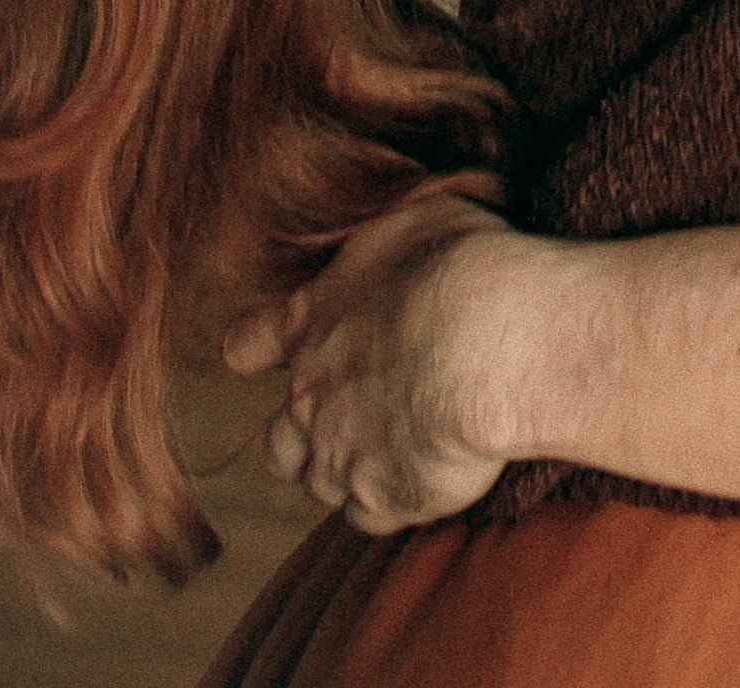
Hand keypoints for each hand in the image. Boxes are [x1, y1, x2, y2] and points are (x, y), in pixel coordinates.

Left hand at [222, 186, 541, 532]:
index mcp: (310, 321)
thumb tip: (384, 251)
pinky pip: (367, 518)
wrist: (490, 343)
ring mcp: (340, 456)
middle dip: (304, 434)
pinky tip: (419, 478)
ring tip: (397, 449)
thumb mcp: (412, 221)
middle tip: (353, 416)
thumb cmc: (460, 266)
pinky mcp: (382, 500)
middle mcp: (310, 396)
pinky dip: (385, 503)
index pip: (250, 343)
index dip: (254, 348)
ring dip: (347, 470)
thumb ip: (379, 248)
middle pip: (278, 440)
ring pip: (319, 483)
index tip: (256, 352)